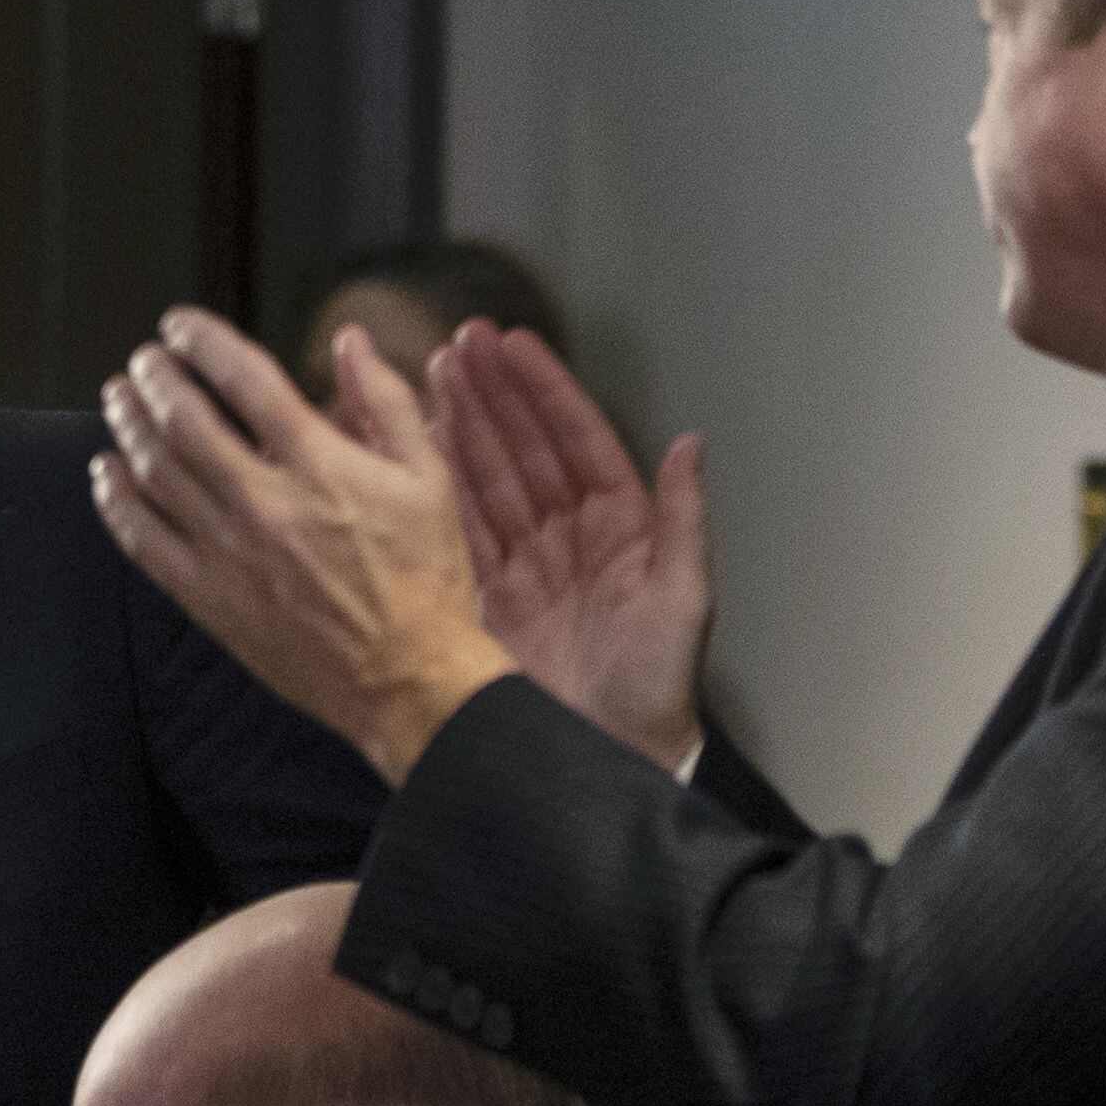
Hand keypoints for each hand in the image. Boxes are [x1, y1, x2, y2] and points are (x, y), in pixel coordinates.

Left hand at [92, 308, 515, 784]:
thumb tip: (349, 339)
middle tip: (144, 360)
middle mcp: (264, 503)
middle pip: (184, 420)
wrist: (409, 677)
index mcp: (320, 464)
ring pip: (155, 472)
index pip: (243, 380)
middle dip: (155, 378)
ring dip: (128, 426)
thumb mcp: (429, 476)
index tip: (180, 326)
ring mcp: (229, 553)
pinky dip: (116, 501)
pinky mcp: (208, 598)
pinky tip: (106, 474)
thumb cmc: (427, 579)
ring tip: (118, 398)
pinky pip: (143, 541)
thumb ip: (385, 400)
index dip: (202, 341)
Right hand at [428, 321, 709, 770]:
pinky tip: (415, 449)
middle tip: (460, 344)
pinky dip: (435, 488)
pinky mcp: (485, 600)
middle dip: (492, 394)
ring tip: (432, 377)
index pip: (576, 441)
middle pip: (524, 450)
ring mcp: (524, 568)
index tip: (513, 345)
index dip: (544, 390)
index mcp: (620, 529)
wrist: (610, 761)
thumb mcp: (683, 602)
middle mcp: (569, 539)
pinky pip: (457, 531)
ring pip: (486, 480)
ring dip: (461, 427)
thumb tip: (690, 444)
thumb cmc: (656, 693)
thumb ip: (683, 520)